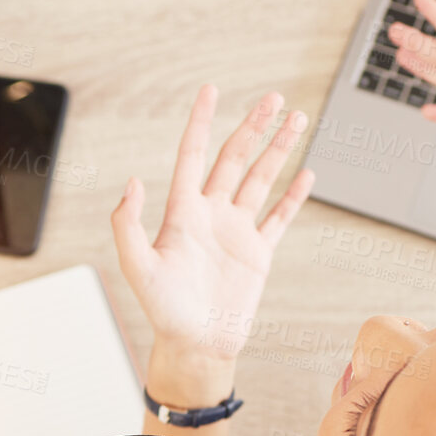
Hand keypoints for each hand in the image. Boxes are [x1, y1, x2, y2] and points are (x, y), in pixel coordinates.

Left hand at [112, 85, 312, 396]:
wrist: (196, 345)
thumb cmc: (163, 310)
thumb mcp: (137, 267)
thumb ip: (128, 225)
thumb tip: (133, 181)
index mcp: (182, 212)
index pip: (193, 155)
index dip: (202, 122)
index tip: (212, 90)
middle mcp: (211, 214)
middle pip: (235, 159)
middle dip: (254, 127)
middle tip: (274, 98)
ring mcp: (237, 231)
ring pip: (262, 179)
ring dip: (279, 150)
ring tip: (297, 120)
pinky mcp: (259, 253)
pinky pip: (279, 217)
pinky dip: (294, 195)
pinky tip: (306, 174)